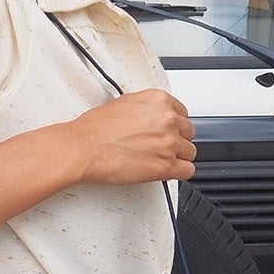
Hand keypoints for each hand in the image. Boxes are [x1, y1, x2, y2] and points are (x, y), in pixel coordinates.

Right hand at [68, 88, 196, 185]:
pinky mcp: (165, 166)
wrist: (83, 148)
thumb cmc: (95, 129)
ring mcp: (169, 143)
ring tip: (159, 160)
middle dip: (176, 140)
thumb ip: (146, 108)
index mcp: (159, 100)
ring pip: (190, 152)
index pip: (182, 114)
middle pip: (188, 133)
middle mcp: (167, 119)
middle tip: (161, 147)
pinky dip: (179, 173)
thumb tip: (152, 116)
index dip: (174, 126)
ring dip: (177, 157)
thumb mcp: (123, 103)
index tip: (167, 132)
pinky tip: (166, 171)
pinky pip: (188, 171)